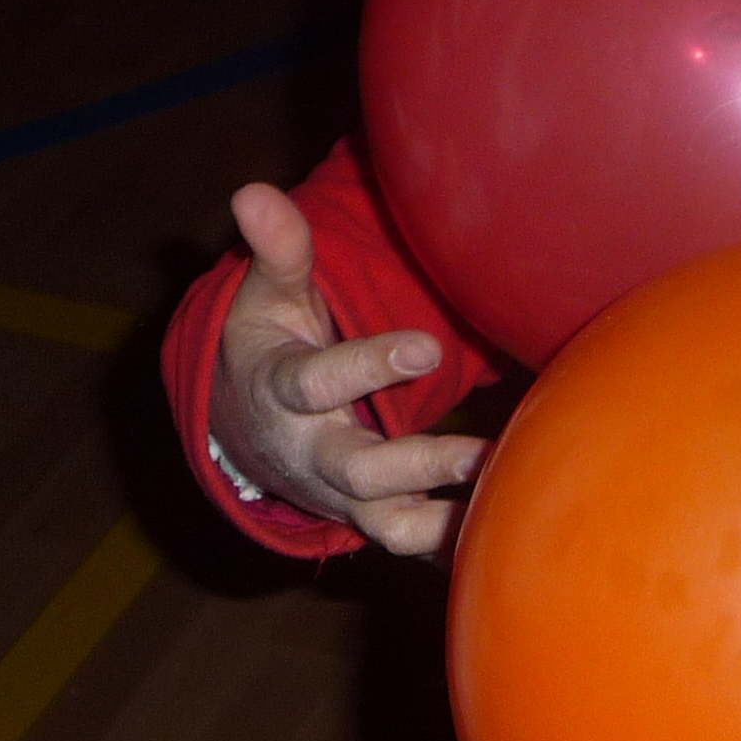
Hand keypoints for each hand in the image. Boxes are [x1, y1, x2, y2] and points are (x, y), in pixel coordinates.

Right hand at [208, 182, 485, 556]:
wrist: (238, 430)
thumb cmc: (266, 346)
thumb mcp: (264, 297)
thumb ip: (277, 250)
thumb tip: (254, 191)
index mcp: (282, 390)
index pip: (320, 382)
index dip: (370, 367)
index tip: (428, 348)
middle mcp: (310, 451)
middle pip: (361, 470)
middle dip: (420, 462)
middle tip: (482, 454)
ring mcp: (339, 493)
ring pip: (387, 521)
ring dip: (443, 519)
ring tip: (501, 502)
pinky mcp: (367, 515)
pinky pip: (408, 541)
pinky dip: (448, 548)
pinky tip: (500, 539)